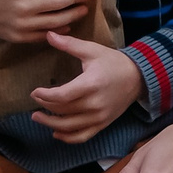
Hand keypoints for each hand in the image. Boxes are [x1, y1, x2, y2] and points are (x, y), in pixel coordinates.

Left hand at [28, 33, 144, 143]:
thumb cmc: (113, 62)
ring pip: (69, 127)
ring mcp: (99, 117)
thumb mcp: (92, 50)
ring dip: (50, 124)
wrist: (137, 77)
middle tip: (35, 100)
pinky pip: (82, 136)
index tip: (35, 91)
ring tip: (37, 117)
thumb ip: (69, 44)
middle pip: (63, 111)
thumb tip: (49, 34)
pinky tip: (56, 132)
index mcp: (91, 84)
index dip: (45, 96)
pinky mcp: (102, 124)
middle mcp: (95, 104)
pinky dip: (67, 137)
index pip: (62, 96)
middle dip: (45, 106)